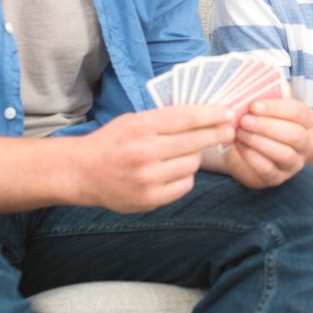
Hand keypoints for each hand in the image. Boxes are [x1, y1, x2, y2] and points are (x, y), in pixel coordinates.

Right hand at [71, 106, 235, 212]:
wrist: (83, 172)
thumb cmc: (112, 141)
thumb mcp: (134, 120)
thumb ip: (164, 119)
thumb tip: (203, 115)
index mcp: (142, 127)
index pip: (187, 118)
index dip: (212, 115)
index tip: (228, 112)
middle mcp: (145, 153)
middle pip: (194, 142)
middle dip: (216, 134)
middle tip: (229, 130)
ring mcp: (147, 179)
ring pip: (192, 165)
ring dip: (195, 157)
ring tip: (187, 152)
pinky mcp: (149, 200)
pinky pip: (184, 186)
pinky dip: (185, 176)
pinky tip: (176, 170)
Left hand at [226, 95, 312, 188]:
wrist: (257, 149)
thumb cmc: (267, 120)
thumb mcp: (272, 106)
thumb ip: (272, 93)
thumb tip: (263, 83)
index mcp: (311, 121)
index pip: (298, 112)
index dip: (275, 108)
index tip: (254, 105)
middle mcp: (309, 144)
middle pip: (293, 134)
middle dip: (266, 126)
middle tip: (244, 120)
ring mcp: (295, 164)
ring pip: (283, 153)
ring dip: (258, 142)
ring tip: (239, 132)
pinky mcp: (279, 178)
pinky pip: (267, 169)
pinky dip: (251, 156)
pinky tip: (238, 145)